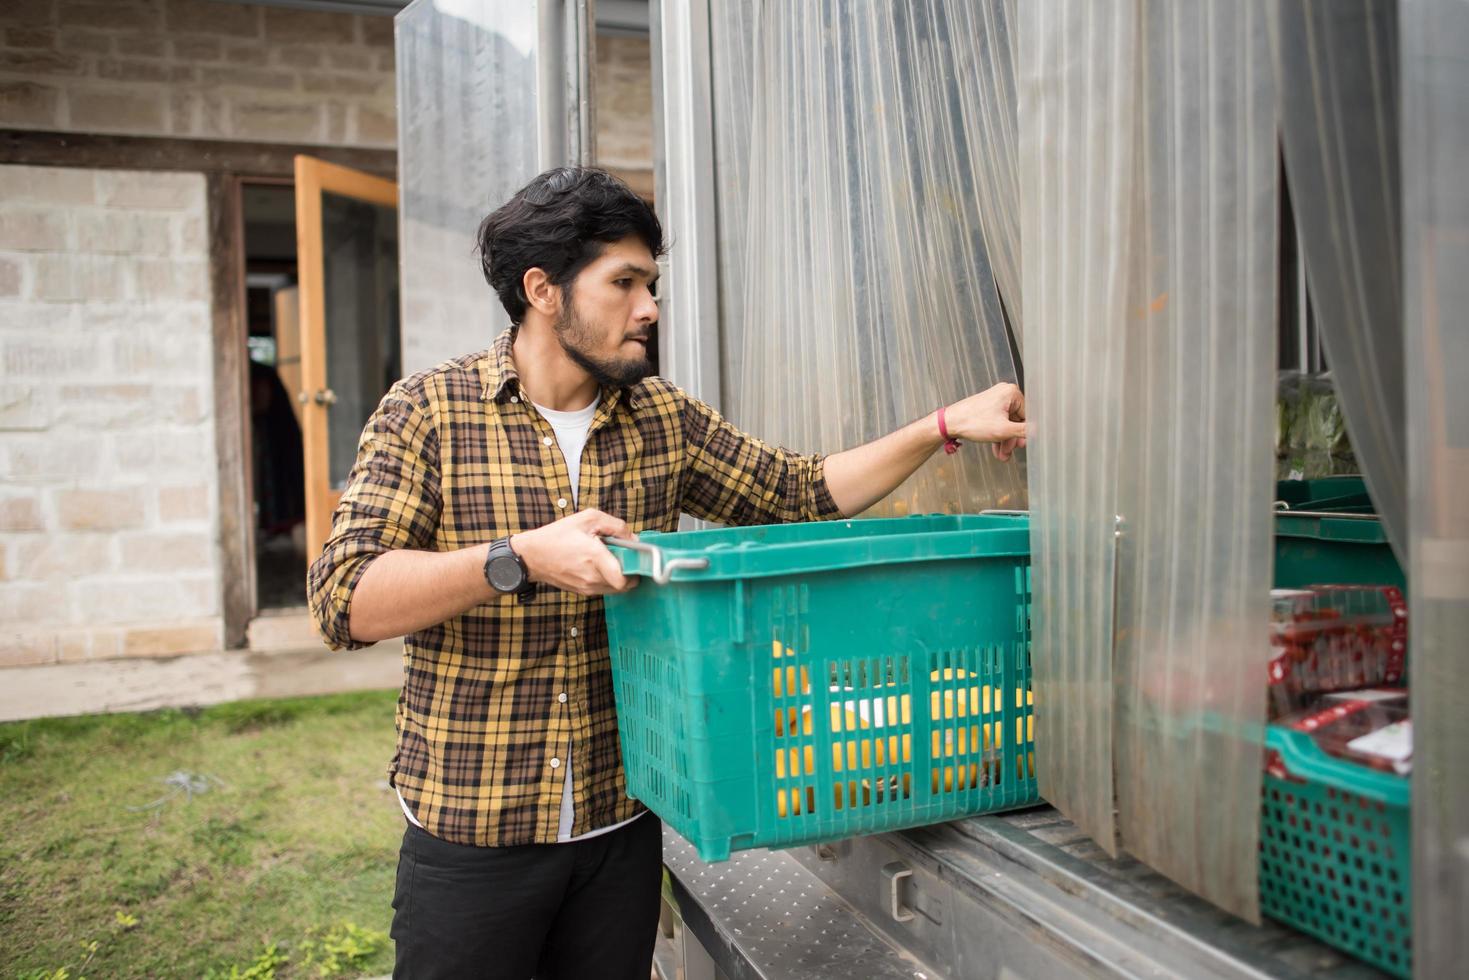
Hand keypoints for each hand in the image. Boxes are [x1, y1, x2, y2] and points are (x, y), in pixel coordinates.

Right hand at [510, 509, 638, 595]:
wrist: (532, 556)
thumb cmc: (557, 535)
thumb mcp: (588, 518)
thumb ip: (615, 525)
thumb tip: (633, 538)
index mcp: (595, 557)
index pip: (625, 578)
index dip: (637, 569)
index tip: (637, 557)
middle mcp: (593, 577)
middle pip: (625, 584)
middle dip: (630, 570)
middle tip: (624, 556)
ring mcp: (588, 588)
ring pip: (616, 588)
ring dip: (619, 575)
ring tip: (609, 559)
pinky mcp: (583, 592)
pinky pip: (605, 588)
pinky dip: (608, 579)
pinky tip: (599, 565)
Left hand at [942, 382, 1026, 461]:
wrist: (949, 423)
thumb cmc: (972, 422)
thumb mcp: (1004, 430)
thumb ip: (1024, 431)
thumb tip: (1038, 431)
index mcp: (1011, 393)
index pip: (1026, 415)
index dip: (1023, 433)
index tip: (1020, 445)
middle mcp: (1003, 393)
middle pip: (1015, 420)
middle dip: (1011, 439)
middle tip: (1008, 452)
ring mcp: (995, 400)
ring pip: (1006, 423)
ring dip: (1004, 440)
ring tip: (1001, 454)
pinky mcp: (987, 407)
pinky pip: (998, 422)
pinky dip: (997, 435)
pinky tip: (996, 448)